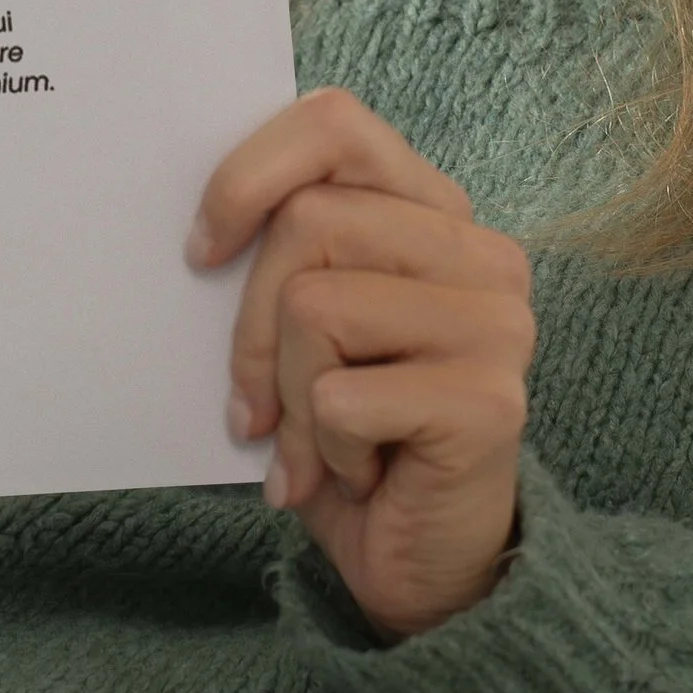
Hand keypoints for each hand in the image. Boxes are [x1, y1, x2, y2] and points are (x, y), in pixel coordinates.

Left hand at [188, 90, 534, 638]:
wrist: (421, 567)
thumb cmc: (350, 438)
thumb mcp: (303, 334)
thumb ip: (282, 261)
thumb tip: (196, 233)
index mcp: (436, 215)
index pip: (336, 126)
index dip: (249, 174)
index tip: (202, 251)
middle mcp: (482, 255)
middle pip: (308, 221)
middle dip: (249, 327)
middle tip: (254, 408)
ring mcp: (496, 324)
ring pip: (316, 307)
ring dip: (286, 398)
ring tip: (319, 445)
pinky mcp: (490, 400)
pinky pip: (338, 397)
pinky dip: (319, 451)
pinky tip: (357, 477)